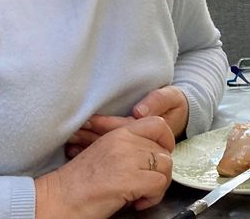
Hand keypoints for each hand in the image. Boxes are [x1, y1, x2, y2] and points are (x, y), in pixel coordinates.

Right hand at [35, 115, 173, 218]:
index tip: (159, 160)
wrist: (57, 199)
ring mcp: (127, 159)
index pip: (158, 124)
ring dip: (158, 185)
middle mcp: (124, 142)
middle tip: (145, 186)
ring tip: (140, 195)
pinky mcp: (129, 178)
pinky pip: (159, 184)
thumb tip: (156, 154)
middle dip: (160, 172)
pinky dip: (153, 197)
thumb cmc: (78, 183)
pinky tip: (137, 202)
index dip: (166, 141)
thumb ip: (129, 148)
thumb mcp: (105, 153)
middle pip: (164, 151)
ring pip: (166, 167)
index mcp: (119, 134)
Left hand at [66, 86, 190, 157]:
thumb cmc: (174, 105)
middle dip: (91, 138)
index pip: (124, 128)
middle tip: (71, 134)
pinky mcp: (128, 148)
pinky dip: (90, 150)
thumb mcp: (171, 98)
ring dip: (88, 145)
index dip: (105, 124)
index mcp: (147, 132)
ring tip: (69, 143)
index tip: (86, 120)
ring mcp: (132, 147)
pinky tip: (74, 150)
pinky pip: (107, 150)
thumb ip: (157, 101)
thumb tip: (139, 112)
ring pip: (107, 147)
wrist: (179, 115)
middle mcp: (137, 143)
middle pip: (112, 141)